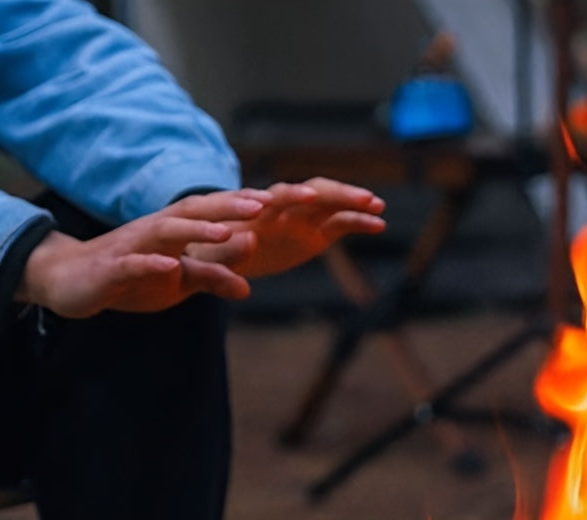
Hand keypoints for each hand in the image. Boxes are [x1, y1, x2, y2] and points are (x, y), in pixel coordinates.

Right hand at [16, 190, 271, 318]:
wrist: (70, 279)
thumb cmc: (132, 276)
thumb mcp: (178, 281)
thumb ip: (211, 278)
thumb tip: (248, 287)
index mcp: (175, 230)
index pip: (213, 212)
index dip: (243, 205)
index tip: (278, 200)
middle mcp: (155, 231)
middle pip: (194, 212)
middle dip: (228, 206)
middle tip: (263, 204)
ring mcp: (133, 247)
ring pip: (166, 233)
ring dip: (196, 231)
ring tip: (226, 230)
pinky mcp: (112, 270)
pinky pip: (132, 264)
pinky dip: (151, 263)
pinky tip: (169, 265)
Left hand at [185, 178, 385, 277]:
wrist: (213, 258)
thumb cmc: (207, 258)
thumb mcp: (211, 260)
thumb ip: (230, 253)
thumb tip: (251, 241)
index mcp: (254, 210)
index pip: (275, 198)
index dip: (292, 196)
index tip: (309, 197)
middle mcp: (280, 208)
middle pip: (311, 192)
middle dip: (336, 193)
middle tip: (360, 198)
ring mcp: (299, 219)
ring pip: (330, 203)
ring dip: (353, 201)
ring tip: (378, 206)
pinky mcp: (312, 233)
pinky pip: (338, 224)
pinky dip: (357, 222)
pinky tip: (379, 225)